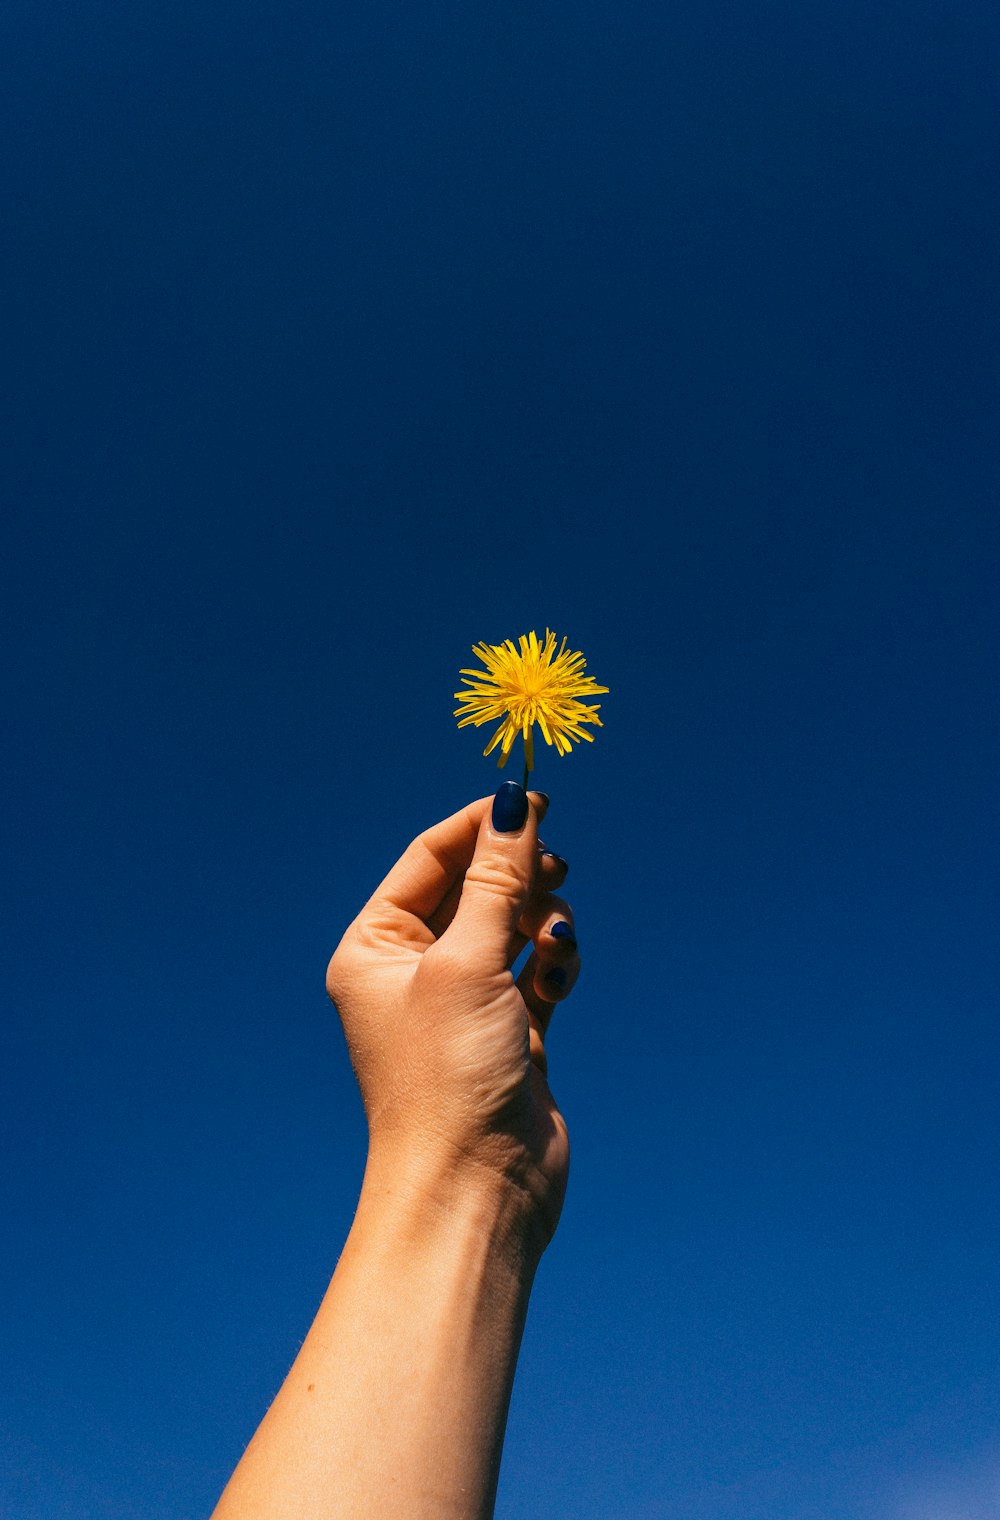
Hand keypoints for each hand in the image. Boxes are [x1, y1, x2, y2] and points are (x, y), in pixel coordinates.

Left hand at [326, 784, 577, 1249]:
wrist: (477, 1189)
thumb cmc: (449, 1075)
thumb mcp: (470, 962)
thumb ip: (498, 879)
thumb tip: (514, 802)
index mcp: (376, 947)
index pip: (430, 857)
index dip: (481, 823)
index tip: (536, 798)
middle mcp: (413, 970)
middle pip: (476, 886)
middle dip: (519, 873)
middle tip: (555, 868)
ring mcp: (464, 1002)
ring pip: (514, 925)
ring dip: (543, 921)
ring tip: (556, 945)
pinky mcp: (510, 1032)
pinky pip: (538, 970)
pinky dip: (555, 964)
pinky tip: (560, 979)